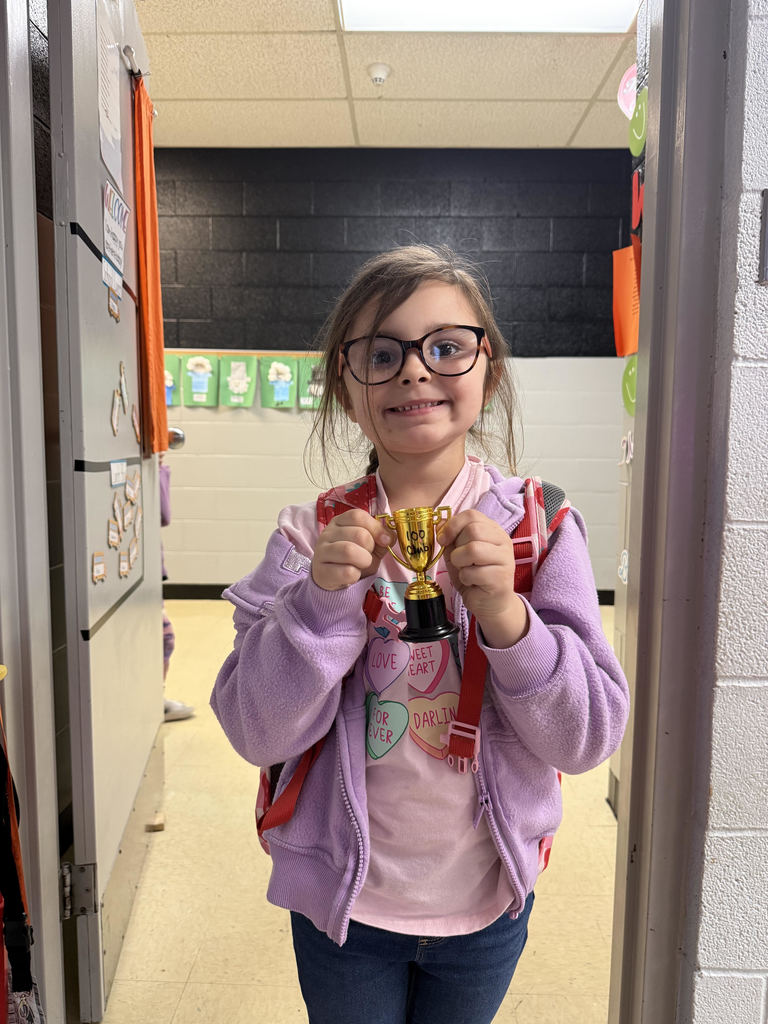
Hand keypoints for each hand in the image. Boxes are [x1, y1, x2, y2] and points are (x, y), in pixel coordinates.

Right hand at [312, 509, 392, 591]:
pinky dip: (356, 575)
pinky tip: (352, 575)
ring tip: (362, 565)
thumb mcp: (370, 546)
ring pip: (349, 551)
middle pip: (358, 534)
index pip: (358, 516)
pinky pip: (346, 572)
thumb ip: (381, 538)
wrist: (334, 580)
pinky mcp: (321, 572)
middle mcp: (328, 534)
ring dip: (364, 561)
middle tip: (368, 556)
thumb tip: (390, 536)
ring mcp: (322, 552)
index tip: (385, 540)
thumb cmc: (353, 560)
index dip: (376, 528)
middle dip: (371, 548)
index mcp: (340, 522)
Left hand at [438, 510, 527, 647]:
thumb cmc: (474, 576)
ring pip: (473, 549)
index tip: (443, 539)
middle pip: (473, 530)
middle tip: (459, 560)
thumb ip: (451, 538)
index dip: (452, 525)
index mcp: (493, 531)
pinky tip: (472, 583)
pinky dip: (465, 578)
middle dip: (457, 546)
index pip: (472, 515)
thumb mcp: (458, 553)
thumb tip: (439, 523)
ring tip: (465, 570)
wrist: (490, 603)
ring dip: (460, 562)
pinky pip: (473, 572)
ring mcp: (505, 559)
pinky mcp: (501, 578)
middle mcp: (503, 541)